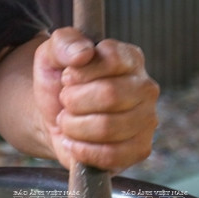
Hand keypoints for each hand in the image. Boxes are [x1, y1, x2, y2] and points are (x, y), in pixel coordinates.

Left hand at [33, 27, 158, 171]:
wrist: (54, 117)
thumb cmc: (59, 82)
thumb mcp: (52, 53)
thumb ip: (65, 42)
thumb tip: (84, 53)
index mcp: (130, 58)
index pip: (111, 59)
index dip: (80, 71)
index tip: (67, 77)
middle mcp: (145, 88)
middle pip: (110, 95)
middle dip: (74, 100)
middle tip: (66, 101)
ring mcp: (147, 120)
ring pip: (108, 127)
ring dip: (74, 126)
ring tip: (68, 120)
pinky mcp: (140, 149)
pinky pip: (112, 155)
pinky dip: (82, 150)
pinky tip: (73, 142)